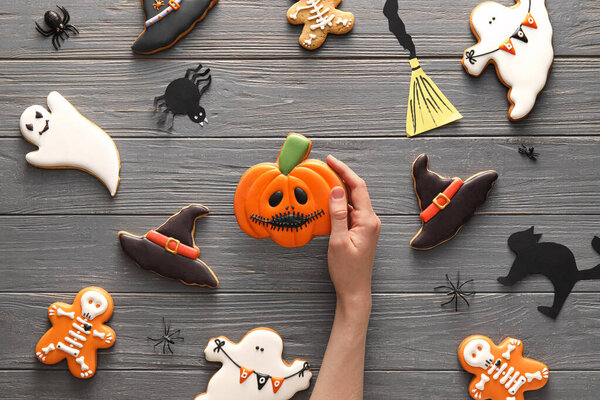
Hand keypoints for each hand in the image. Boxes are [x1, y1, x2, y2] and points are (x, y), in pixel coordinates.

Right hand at [326, 155, 380, 310]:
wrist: (354, 291)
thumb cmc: (346, 270)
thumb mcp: (338, 241)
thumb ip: (338, 214)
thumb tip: (337, 190)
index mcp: (368, 220)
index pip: (357, 187)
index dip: (344, 170)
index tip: (331, 160)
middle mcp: (370, 221)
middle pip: (356, 191)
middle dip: (341, 177)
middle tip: (324, 167)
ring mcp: (367, 227)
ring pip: (353, 202)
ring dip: (339, 191)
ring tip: (323, 181)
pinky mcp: (361, 232)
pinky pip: (350, 213)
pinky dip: (339, 205)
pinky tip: (328, 203)